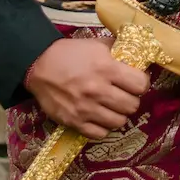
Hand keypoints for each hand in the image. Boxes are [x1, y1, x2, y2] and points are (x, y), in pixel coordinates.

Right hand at [25, 38, 148, 138]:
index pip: (140, 84)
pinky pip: (100, 134)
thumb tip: (137, 55)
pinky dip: (103, 127)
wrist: (38, 66)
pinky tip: (100, 118)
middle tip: (124, 96)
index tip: (136, 83)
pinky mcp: (74, 122)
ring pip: (119, 122)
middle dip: (131, 100)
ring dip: (118, 115)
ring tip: (112, 108)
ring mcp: (86, 109)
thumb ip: (117, 50)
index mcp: (106, 68)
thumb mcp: (95, 45)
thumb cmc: (69, 54)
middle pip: (132, 106)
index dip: (141, 84)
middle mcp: (98, 90)